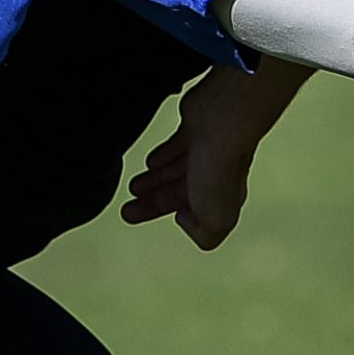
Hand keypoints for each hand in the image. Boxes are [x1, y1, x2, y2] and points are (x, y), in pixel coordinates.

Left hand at [121, 64, 296, 249]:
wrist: (224, 120)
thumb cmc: (222, 168)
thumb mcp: (215, 220)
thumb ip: (204, 235)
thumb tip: (184, 221)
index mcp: (222, 199)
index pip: (193, 214)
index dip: (173, 218)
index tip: (155, 220)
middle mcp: (216, 176)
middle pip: (177, 194)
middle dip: (152, 203)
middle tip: (129, 210)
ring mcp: (205, 151)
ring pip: (173, 171)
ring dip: (153, 181)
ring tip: (134, 187)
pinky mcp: (195, 128)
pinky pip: (175, 146)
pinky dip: (162, 157)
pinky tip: (151, 162)